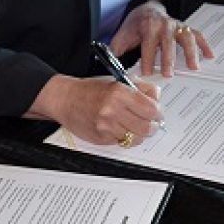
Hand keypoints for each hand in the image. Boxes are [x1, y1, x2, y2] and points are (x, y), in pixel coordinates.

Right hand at [29, 74, 162, 145]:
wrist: (66, 99)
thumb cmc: (91, 89)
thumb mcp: (118, 80)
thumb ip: (141, 87)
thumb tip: (157, 97)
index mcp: (119, 92)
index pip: (151, 109)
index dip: (158, 112)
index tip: (157, 113)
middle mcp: (112, 110)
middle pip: (146, 127)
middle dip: (151, 126)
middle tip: (150, 122)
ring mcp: (106, 126)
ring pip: (136, 138)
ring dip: (139, 134)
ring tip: (134, 125)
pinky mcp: (101, 138)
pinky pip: (122, 142)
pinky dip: (125, 137)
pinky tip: (120, 128)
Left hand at [109, 0, 213, 76]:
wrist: (147, 9)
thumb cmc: (135, 25)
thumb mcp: (123, 35)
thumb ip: (116, 50)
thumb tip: (111, 66)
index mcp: (148, 26)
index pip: (148, 44)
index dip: (147, 59)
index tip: (147, 72)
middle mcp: (164, 25)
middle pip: (167, 42)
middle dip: (168, 58)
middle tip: (169, 74)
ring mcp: (177, 26)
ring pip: (186, 38)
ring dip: (190, 52)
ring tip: (193, 67)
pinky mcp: (186, 29)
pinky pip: (197, 35)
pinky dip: (204, 45)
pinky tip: (210, 56)